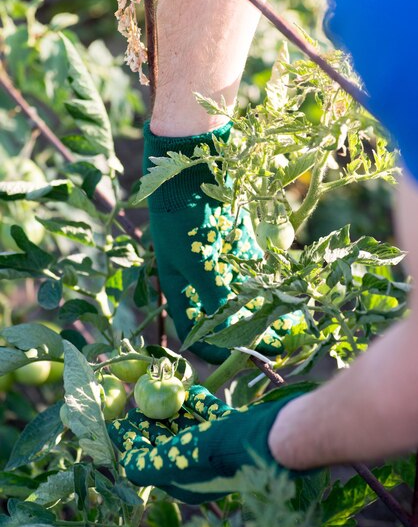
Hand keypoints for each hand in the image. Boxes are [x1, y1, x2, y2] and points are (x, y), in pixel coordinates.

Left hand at [108, 384, 296, 503]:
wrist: (264, 440)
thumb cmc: (215, 454)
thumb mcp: (173, 462)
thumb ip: (146, 466)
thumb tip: (126, 463)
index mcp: (183, 479)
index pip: (150, 461)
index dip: (133, 442)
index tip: (119, 422)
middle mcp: (198, 465)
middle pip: (167, 442)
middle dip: (150, 424)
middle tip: (136, 405)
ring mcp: (217, 446)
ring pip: (188, 427)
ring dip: (172, 411)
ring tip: (157, 393)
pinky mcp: (232, 428)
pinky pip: (210, 413)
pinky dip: (198, 403)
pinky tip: (190, 390)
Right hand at [143, 122, 301, 363]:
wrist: (193, 165)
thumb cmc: (185, 216)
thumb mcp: (195, 262)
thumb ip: (213, 298)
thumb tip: (229, 335)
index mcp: (177, 282)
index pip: (192, 326)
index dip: (212, 347)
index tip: (238, 361)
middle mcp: (198, 274)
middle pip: (222, 312)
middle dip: (247, 331)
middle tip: (275, 347)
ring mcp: (219, 257)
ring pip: (243, 294)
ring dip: (265, 310)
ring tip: (291, 328)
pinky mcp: (238, 241)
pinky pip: (256, 271)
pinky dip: (271, 285)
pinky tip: (290, 296)